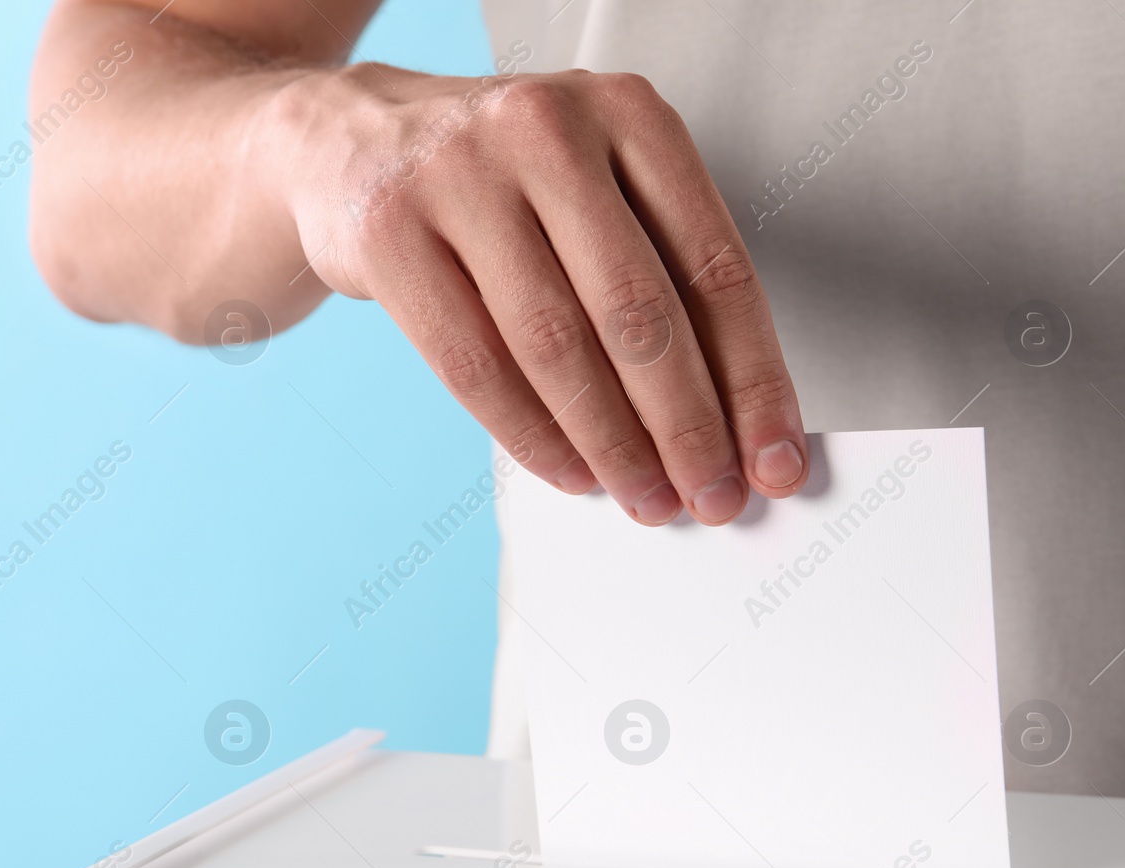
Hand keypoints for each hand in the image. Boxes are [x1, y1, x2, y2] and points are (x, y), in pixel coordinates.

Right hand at [276, 63, 807, 524]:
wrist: (351, 146)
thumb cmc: (502, 182)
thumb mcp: (596, 187)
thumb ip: (662, 272)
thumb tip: (734, 413)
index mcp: (626, 114)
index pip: (713, 264)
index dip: (751, 378)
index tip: (772, 456)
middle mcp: (544, 130)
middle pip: (637, 310)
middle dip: (685, 425)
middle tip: (709, 495)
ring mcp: (458, 177)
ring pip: (554, 346)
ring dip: (611, 443)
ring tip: (643, 496)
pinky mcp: (390, 234)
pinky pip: (473, 366)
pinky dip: (532, 436)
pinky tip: (571, 471)